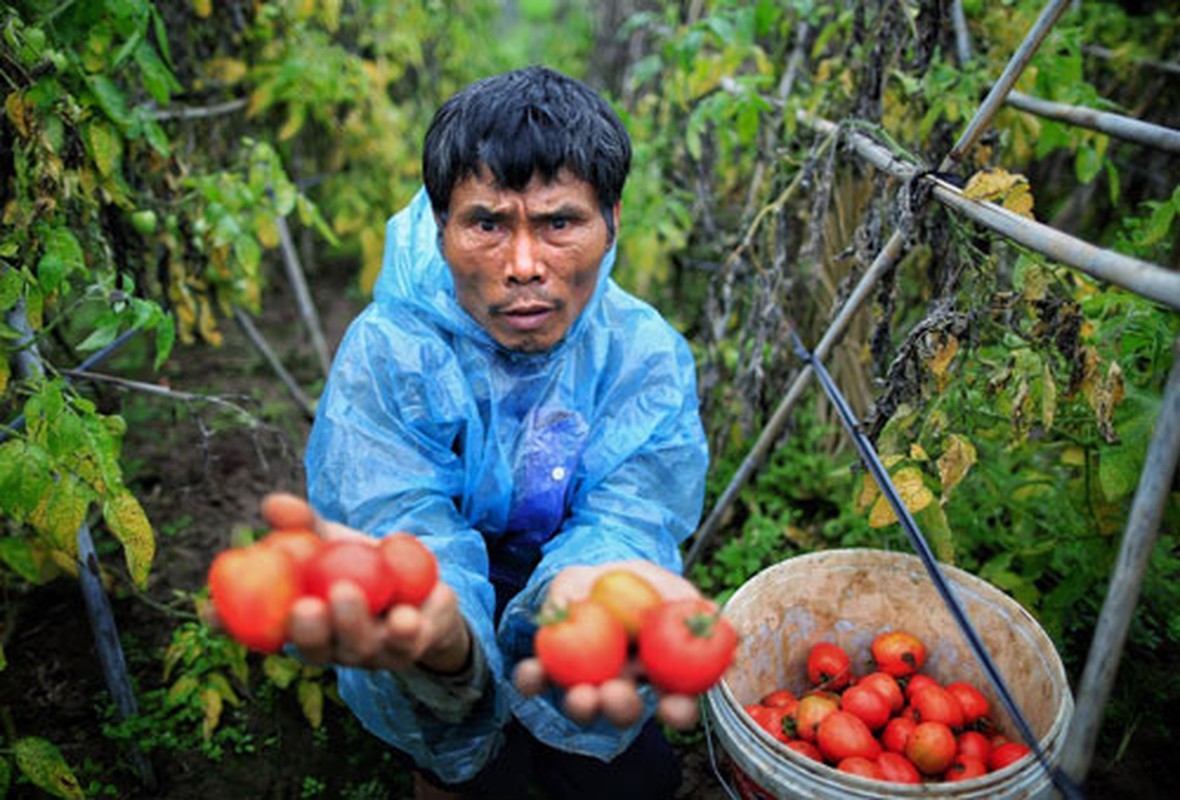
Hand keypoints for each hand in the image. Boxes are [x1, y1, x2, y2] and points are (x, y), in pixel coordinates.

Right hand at [209, 492, 471, 673]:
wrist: (425, 589)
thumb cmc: (363, 565)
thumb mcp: (335, 542)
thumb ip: (306, 526)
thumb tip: (272, 503)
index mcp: (304, 626)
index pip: (260, 634)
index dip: (232, 627)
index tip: (211, 609)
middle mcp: (334, 648)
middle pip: (315, 648)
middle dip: (308, 630)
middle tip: (305, 606)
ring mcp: (373, 655)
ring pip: (362, 648)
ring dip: (354, 624)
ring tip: (348, 594)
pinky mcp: (413, 649)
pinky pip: (411, 640)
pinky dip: (411, 621)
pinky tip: (412, 607)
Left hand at [512, 560, 703, 729]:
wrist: (595, 571)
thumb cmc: (642, 585)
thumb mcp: (669, 588)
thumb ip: (690, 605)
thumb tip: (714, 617)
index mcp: (658, 676)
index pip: (675, 705)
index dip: (677, 711)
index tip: (674, 706)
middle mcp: (623, 688)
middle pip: (624, 711)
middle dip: (621, 709)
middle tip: (616, 695)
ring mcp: (586, 683)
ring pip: (583, 706)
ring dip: (581, 705)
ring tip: (580, 694)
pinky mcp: (550, 670)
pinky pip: (538, 681)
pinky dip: (532, 679)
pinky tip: (531, 670)